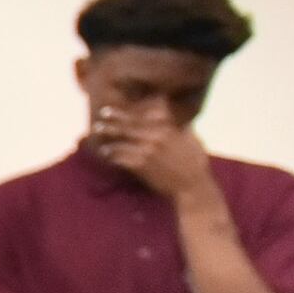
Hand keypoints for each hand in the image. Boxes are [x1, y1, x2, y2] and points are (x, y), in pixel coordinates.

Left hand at [87, 106, 216, 200]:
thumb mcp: (192, 139)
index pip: (144, 116)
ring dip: (109, 136)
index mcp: (168, 129)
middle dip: (115, 119)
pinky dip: (112, 154)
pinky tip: (106, 153)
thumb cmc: (195, 162)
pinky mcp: (141, 166)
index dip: (130, 111)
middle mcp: (156, 138)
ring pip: (122, 141)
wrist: (192, 185)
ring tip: (98, 131)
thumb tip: (180, 119)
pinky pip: (121, 158)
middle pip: (130, 125)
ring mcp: (147, 151)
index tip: (119, 107)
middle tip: (102, 114)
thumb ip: (183, 127)